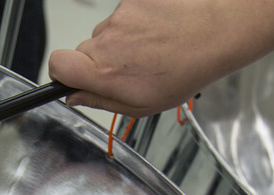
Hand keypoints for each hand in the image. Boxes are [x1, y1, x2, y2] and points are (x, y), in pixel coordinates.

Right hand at [48, 0, 273, 116]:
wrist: (216, 34)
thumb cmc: (186, 70)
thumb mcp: (142, 105)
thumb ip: (102, 101)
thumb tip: (76, 97)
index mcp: (106, 73)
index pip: (57, 65)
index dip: (62, 73)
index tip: (74, 79)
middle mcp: (107, 42)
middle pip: (82, 50)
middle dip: (99, 62)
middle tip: (130, 71)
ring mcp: (119, 18)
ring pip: (105, 34)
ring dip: (122, 45)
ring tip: (152, 53)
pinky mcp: (131, 1)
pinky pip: (123, 17)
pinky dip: (137, 27)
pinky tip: (158, 36)